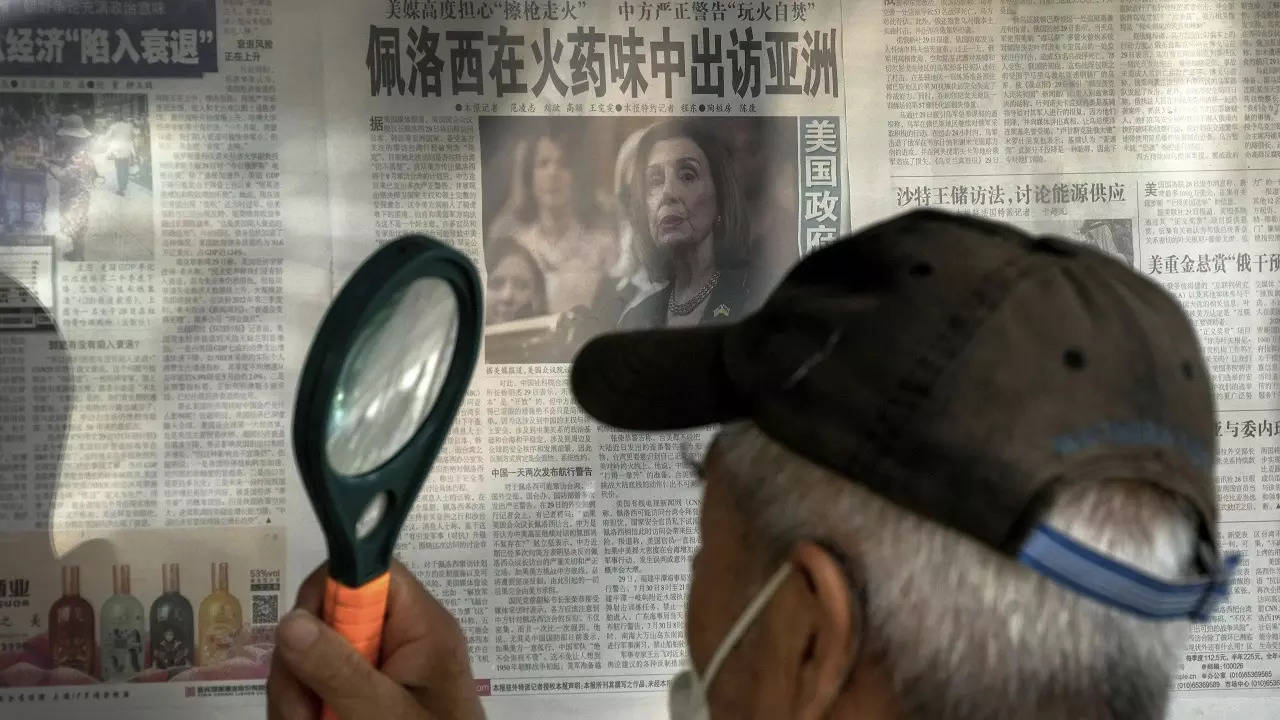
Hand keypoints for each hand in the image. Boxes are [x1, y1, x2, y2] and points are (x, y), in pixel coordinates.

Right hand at [267, 561, 484, 719]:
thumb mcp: (386, 715)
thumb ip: (340, 671)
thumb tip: (290, 620)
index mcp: (420, 625)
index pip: (369, 571)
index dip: (326, 591)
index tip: (298, 636)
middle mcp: (398, 637)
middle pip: (325, 618)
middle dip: (299, 668)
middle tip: (302, 716)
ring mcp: (376, 667)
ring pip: (309, 659)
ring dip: (296, 701)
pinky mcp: (360, 694)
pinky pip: (315, 689)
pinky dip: (304, 714)